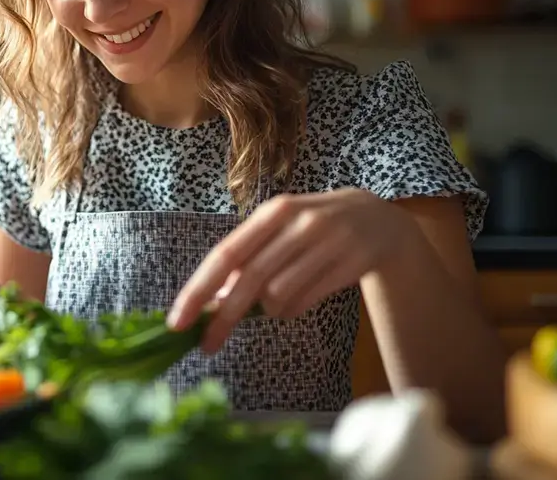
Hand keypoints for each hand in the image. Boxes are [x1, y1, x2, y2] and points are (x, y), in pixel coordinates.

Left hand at [168, 188, 416, 351]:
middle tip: (206, 345)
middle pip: (249, 279)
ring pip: (278, 295)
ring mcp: (328, 242)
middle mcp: (298, 223)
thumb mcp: (278, 231)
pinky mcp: (350, 263)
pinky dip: (290, 311)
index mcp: (273, 212)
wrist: (378, 221)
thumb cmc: (312, 229)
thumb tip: (212, 301)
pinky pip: (304, 302)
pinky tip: (295, 301)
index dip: (199, 289)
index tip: (178, 321)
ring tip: (274, 303)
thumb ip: (247, 258)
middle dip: (223, 317)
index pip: (225, 254)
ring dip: (267, 311)